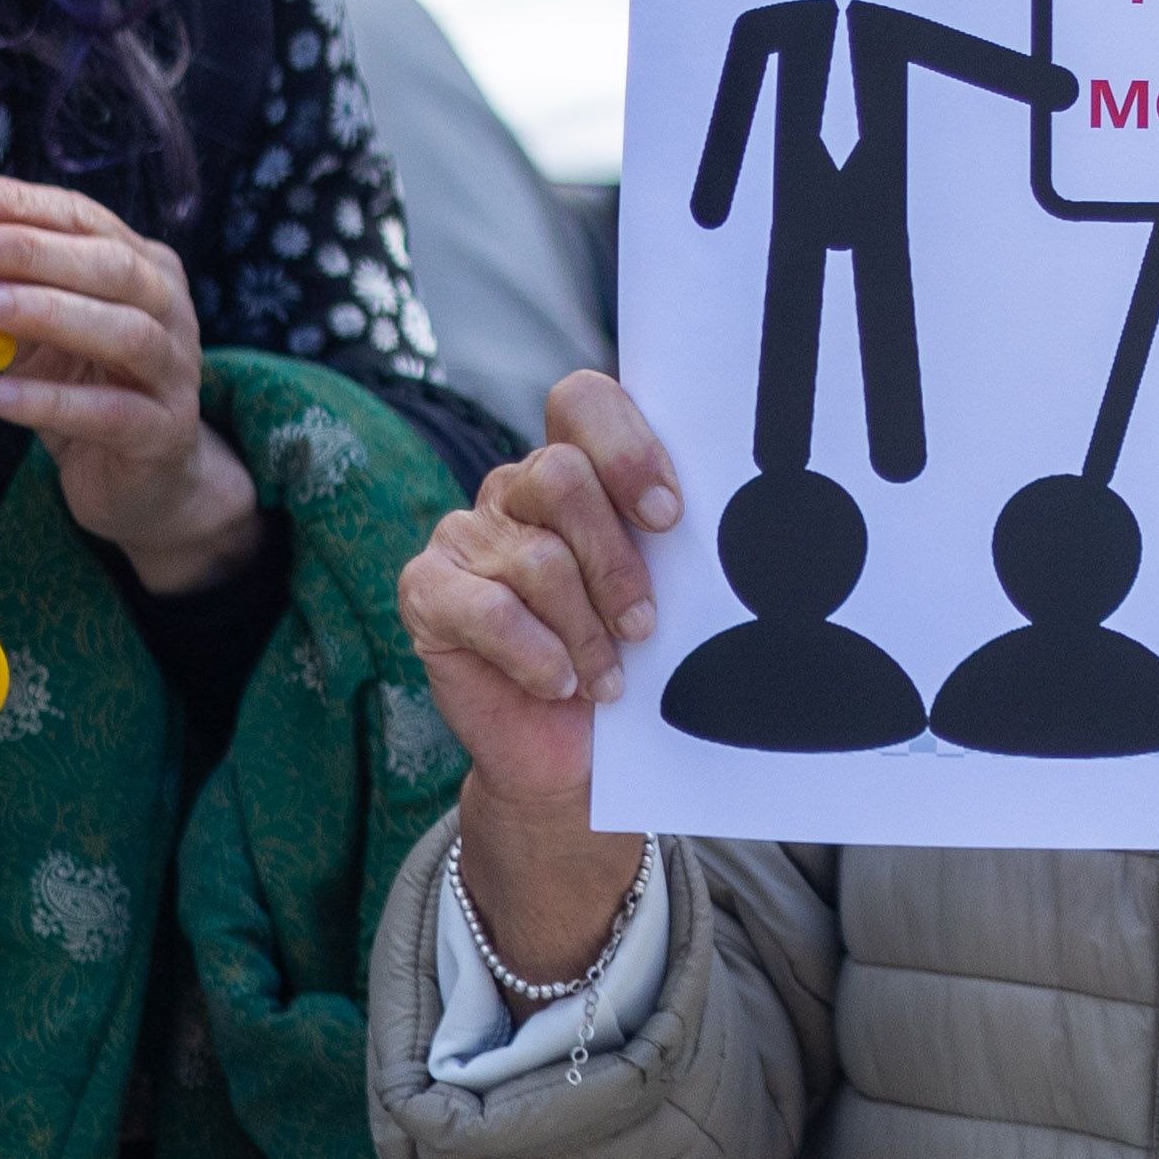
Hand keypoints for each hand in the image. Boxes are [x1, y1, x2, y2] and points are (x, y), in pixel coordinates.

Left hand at [0, 176, 256, 590]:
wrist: (149, 479)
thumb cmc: (89, 389)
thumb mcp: (47, 333)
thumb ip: (8, 291)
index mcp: (144, 268)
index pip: (85, 219)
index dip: (21, 205)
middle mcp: (171, 310)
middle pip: (111, 266)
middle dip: (31, 250)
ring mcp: (175, 371)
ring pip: (123, 331)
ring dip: (46, 312)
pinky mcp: (164, 432)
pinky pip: (109, 412)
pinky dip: (51, 401)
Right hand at [398, 371, 677, 973]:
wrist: (568, 757)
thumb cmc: (628, 661)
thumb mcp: (663, 594)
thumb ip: (670, 542)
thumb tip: (731, 521)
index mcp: (578, 468)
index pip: (584, 401)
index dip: (626, 448)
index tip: (669, 517)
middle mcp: (516, 489)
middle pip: (561, 477)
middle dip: (615, 560)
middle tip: (645, 624)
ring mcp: (466, 534)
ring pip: (536, 556)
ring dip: (585, 628)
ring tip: (609, 678)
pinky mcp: (428, 590)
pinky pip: (484, 607)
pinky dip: (535, 653)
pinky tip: (561, 684)